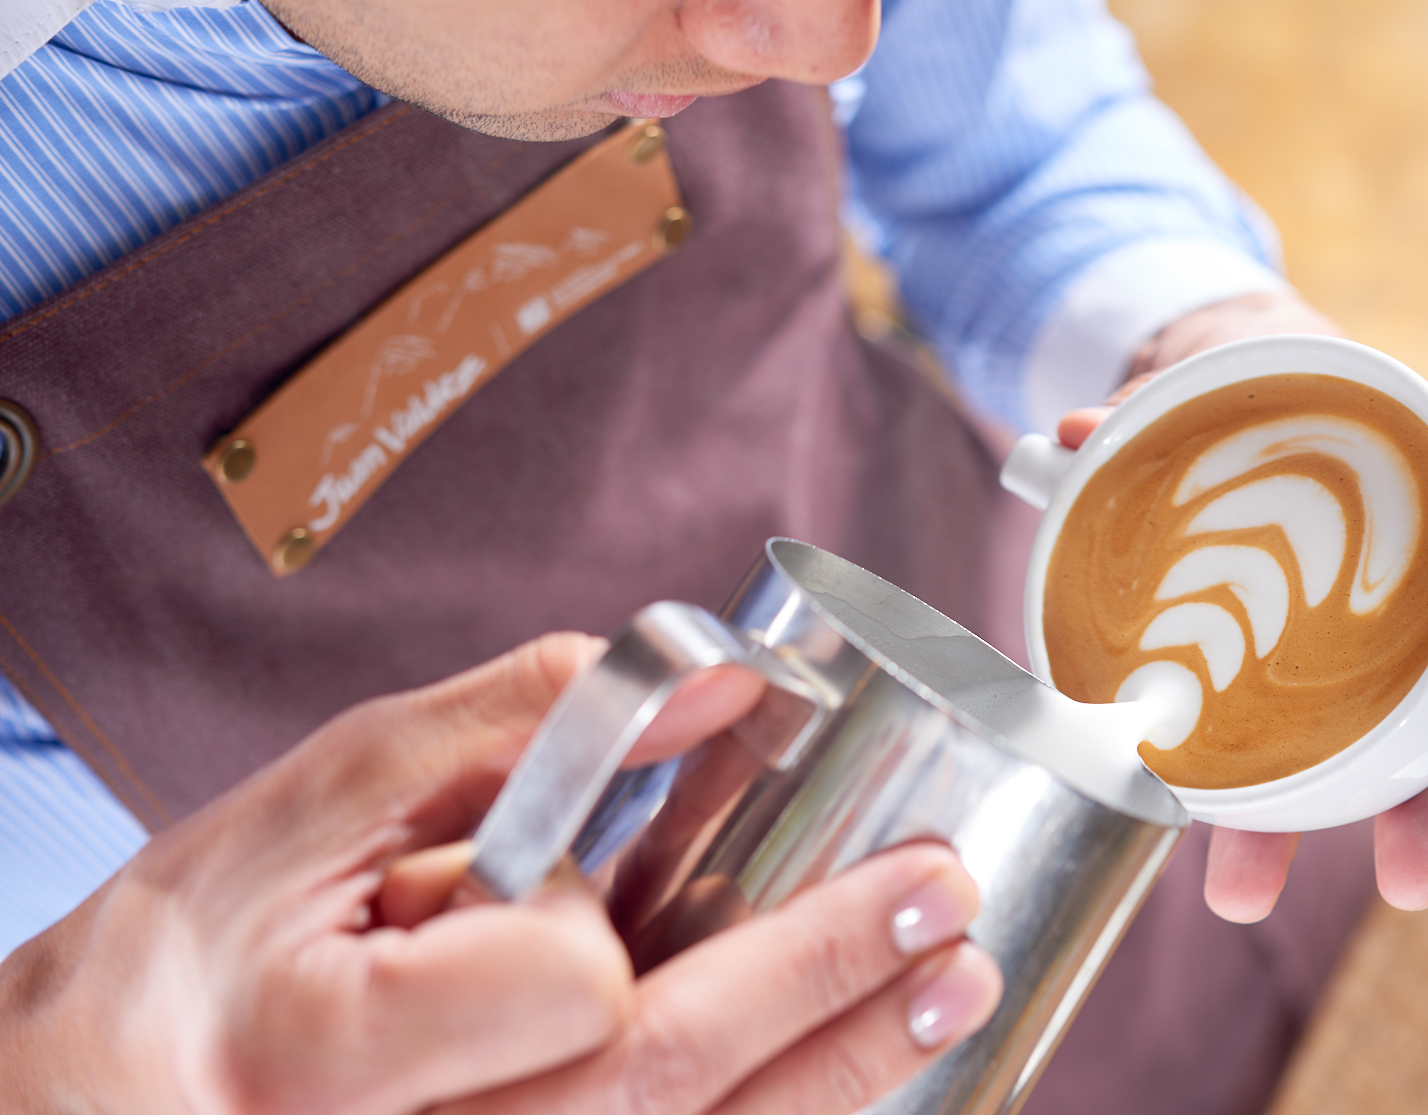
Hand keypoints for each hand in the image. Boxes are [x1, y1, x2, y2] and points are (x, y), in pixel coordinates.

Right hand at [0, 635, 1000, 1113]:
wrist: (107, 1113)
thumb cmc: (202, 951)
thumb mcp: (324, 796)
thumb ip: (520, 727)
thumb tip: (720, 682)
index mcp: (330, 1047)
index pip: (565, 990)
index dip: (609, 929)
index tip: (616, 873)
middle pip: (668, 1089)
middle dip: (829, 989)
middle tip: (940, 903)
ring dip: (838, 1078)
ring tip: (950, 990)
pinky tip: (844, 1076)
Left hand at [1055, 289, 1427, 922]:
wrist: (1264, 448)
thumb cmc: (1294, 436)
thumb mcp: (1260, 403)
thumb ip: (1170, 408)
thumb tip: (1068, 434)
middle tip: (1417, 881)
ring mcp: (1361, 685)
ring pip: (1353, 778)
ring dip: (1284, 839)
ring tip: (1241, 894)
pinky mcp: (1285, 715)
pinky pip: (1265, 767)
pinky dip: (1223, 802)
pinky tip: (1180, 826)